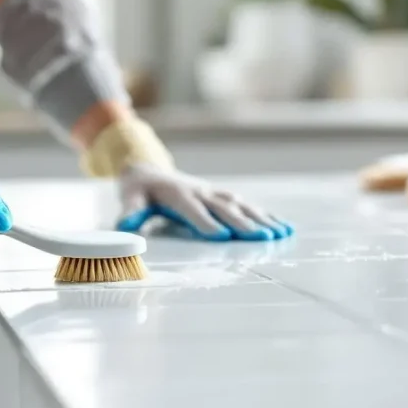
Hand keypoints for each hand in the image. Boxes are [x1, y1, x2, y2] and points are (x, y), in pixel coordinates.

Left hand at [116, 163, 292, 240]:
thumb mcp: (129, 197)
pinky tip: (282, 227)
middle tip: (263, 239)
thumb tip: (125, 227)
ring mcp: (213, 193)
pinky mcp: (221, 196)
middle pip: (224, 208)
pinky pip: (245, 205)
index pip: (193, 209)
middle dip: (244, 224)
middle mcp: (200, 192)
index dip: (206, 222)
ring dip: (260, 220)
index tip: (222, 235)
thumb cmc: (138, 189)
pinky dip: (265, 216)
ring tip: (281, 234)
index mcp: (177, 194)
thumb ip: (129, 211)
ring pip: (240, 206)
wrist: (147, 169)